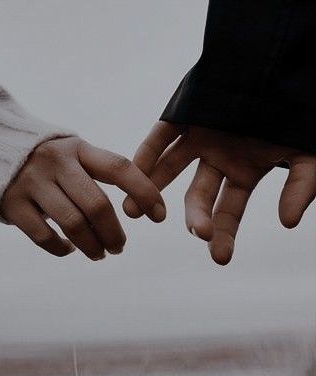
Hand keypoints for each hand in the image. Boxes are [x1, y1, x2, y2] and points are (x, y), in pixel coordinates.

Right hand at [1, 137, 165, 259]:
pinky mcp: (13, 203)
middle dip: (115, 234)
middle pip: (98, 206)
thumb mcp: (74, 153)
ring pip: (74, 225)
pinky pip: (44, 237)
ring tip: (100, 253)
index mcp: (79, 149)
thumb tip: (135, 206)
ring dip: (93, 246)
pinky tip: (70, 249)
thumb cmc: (48, 157)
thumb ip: (99, 173)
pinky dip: (62, 249)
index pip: (121, 168)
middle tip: (120, 247)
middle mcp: (57, 163)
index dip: (145, 192)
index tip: (160, 216)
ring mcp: (33, 183)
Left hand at [123, 122, 315, 264]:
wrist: (283, 62)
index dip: (224, 233)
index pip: (229, 210)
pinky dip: (148, 152)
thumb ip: (301, 186)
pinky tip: (135, 172)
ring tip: (133, 212)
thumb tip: (289, 223)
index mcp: (243, 172)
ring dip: (152, 188)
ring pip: (172, 167)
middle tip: (197, 232)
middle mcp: (218, 158)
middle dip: (197, 216)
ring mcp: (200, 136)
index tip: (220, 257)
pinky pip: (162, 135)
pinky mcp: (186, 112)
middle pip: (200, 195)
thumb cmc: (298, 110)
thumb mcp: (307, 153)